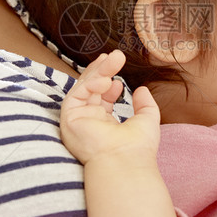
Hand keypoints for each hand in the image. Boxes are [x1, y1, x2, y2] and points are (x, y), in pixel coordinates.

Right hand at [60, 50, 160, 165]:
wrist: (126, 161)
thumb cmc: (137, 148)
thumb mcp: (146, 120)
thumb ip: (145, 104)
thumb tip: (141, 89)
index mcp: (103, 125)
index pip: (101, 99)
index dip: (108, 84)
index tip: (119, 78)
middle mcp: (88, 122)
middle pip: (90, 89)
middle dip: (102, 71)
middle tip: (115, 55)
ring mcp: (77, 120)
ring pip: (83, 88)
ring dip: (98, 71)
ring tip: (114, 58)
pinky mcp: (69, 119)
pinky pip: (76, 95)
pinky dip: (90, 84)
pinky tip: (106, 81)